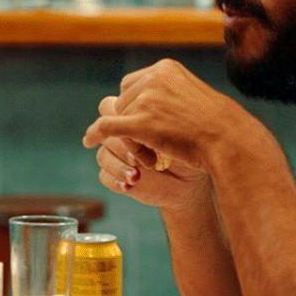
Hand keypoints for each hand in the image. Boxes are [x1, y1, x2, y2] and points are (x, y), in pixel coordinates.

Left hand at [83, 59, 257, 175]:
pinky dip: (95, 134)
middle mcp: (154, 78)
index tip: (141, 120)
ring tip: (154, 150)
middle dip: (131, 120)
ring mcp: (146, 99)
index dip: (133, 104)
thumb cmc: (215, 123)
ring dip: (129, 135)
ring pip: (119, 117)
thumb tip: (148, 97)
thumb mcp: (192, 95)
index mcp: (165, 68)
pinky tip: (88, 141)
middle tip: (152, 140)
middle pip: (123, 100)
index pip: (132, 84)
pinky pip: (107, 126)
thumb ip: (168, 91)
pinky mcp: (141, 122)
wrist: (227, 139)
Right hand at [95, 99, 210, 209]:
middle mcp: (122, 133)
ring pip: (102, 155)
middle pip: (105, 131)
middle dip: (121, 145)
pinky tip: (130, 186)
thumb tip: (137, 118)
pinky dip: (116, 181)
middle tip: (140, 158)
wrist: (192, 178)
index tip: (145, 134)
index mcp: (132, 113)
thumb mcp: (175, 129)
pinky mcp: (115, 175)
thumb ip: (152, 118)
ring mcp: (116, 155)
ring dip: (118, 166)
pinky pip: (104, 176)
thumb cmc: (189, 147)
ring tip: (136, 176)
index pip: (111, 108)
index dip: (123, 121)